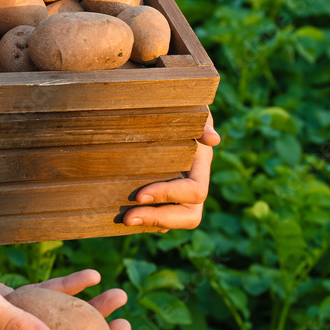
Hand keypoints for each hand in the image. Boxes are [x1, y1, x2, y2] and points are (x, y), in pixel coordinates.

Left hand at [124, 109, 220, 230]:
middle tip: (127, 218)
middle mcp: (192, 185)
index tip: (139, 195)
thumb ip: (201, 120)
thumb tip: (213, 139)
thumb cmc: (178, 105)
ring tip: (123, 220)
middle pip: (190, 216)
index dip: (170, 195)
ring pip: (172, 222)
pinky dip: (141, 220)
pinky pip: (156, 219)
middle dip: (159, 219)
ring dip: (148, 224)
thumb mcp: (191, 106)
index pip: (195, 191)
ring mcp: (176, 196)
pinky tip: (116, 217)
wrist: (159, 105)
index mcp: (201, 165)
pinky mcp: (159, 199)